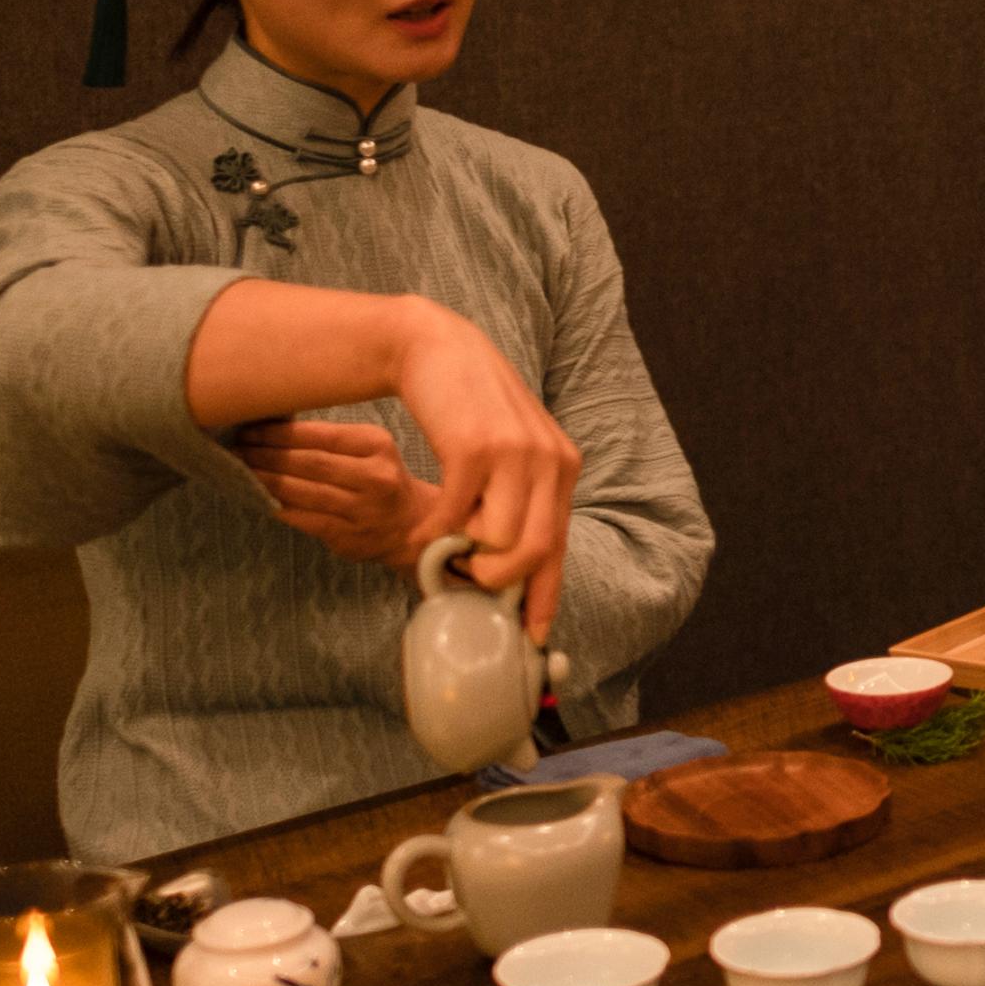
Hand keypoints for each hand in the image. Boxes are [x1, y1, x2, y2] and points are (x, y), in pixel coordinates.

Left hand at [234, 418, 427, 569]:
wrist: (415, 526)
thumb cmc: (383, 480)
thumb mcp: (371, 449)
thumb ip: (333, 440)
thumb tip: (274, 427)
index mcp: (377, 445)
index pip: (321, 435)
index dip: (280, 433)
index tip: (252, 428)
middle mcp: (374, 477)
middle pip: (309, 463)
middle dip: (268, 454)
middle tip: (239, 447)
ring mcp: (362, 510)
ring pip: (303, 491)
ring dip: (266, 479)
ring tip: (243, 469)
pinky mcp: (349, 537)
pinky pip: (304, 518)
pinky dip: (279, 506)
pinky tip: (260, 496)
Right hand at [385, 304, 583, 641]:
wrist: (436, 350)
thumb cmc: (468, 410)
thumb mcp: (509, 453)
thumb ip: (515, 500)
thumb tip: (501, 564)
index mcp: (562, 467)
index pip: (561, 545)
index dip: (545, 595)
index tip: (533, 635)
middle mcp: (549, 461)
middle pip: (535, 553)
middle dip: (498, 581)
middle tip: (467, 579)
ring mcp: (515, 454)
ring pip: (499, 541)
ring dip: (464, 555)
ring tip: (444, 542)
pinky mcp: (474, 448)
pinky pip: (455, 517)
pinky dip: (432, 534)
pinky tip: (422, 529)